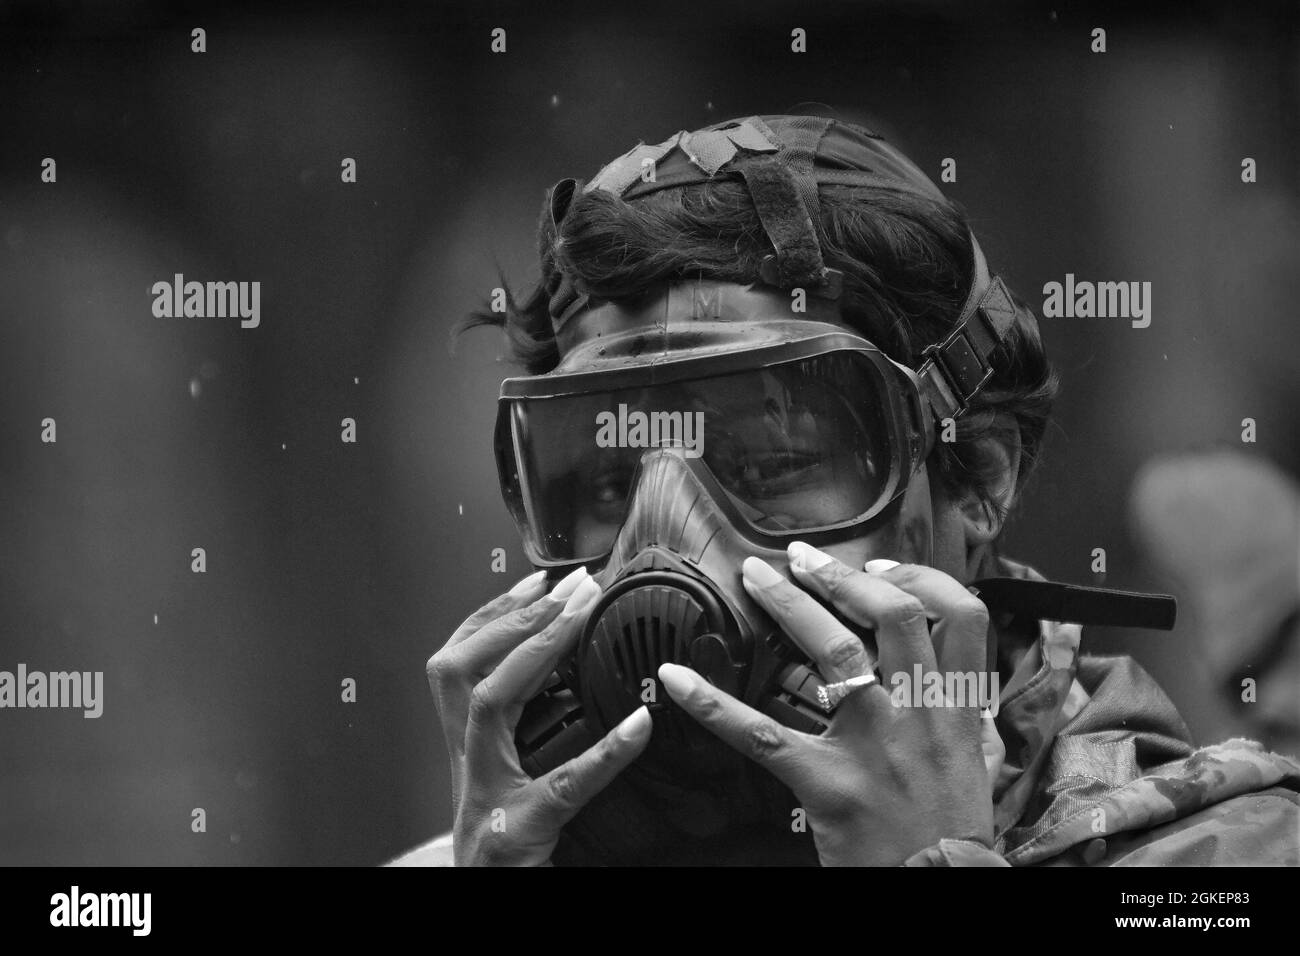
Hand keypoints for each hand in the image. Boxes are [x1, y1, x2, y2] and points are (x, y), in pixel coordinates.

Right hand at [427, 567, 652, 865]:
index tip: (537, 580)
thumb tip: (571, 679)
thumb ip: (525, 733)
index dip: (491, 616)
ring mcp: (488, 795)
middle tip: (568, 585)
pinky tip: (639, 726)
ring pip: (490, 707)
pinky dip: (604, 752)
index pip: (458, 663)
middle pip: (460, 671)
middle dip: (511, 618)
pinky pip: (564, 784)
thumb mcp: (508, 781)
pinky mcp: (521, 831)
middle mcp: (468, 764)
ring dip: (535, 652)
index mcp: (468, 749)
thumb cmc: (507, 850)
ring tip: (580, 617)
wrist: (486, 899)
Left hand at [658, 544, 996, 865]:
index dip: (921, 577)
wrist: (936, 892)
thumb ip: (973, 726)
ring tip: (756, 575)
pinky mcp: (826, 782)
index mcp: (958, 708)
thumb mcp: (978, 769)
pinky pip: (762, 734)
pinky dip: (712, 704)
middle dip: (844, 575)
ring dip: (790, 603)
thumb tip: (971, 696)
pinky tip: (675, 679)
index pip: (960, 615)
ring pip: (836, 651)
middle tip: (802, 557)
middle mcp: (920, 714)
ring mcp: (873, 745)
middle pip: (893, 614)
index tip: (883, 568)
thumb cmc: (951, 833)